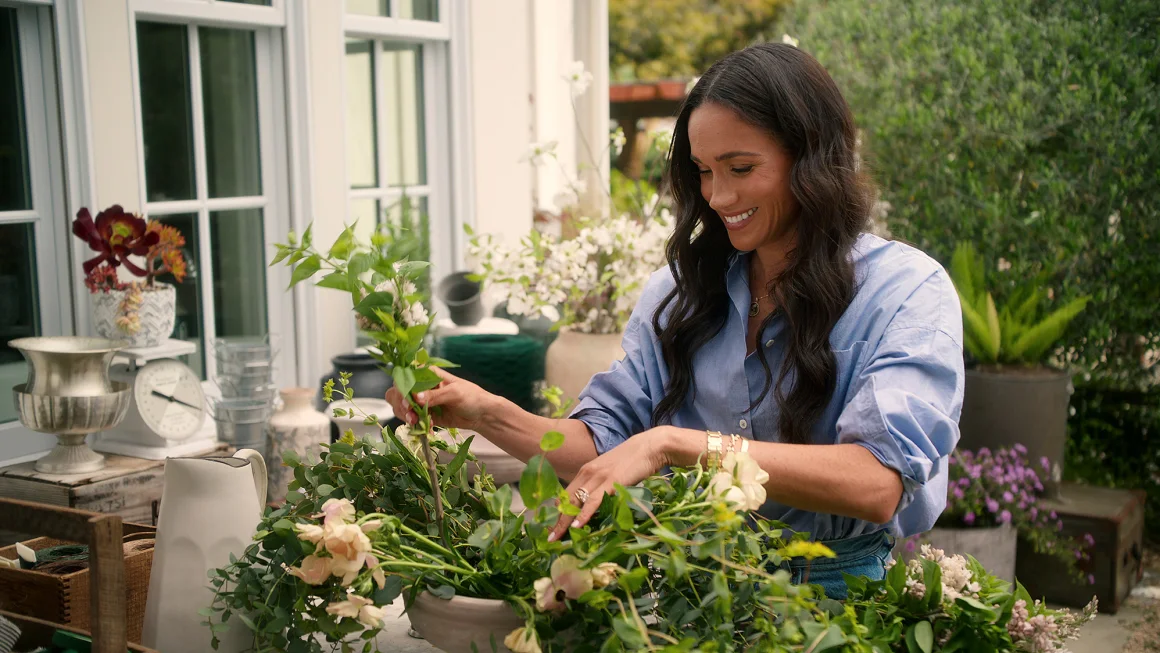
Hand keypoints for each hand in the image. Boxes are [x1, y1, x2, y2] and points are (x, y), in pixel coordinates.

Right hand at [384, 366, 492, 430]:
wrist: (481, 415)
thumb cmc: (472, 397)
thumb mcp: (455, 393)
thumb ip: (435, 396)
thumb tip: (416, 398)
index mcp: (428, 374)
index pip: (406, 376)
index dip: (402, 388)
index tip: (408, 402)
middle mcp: (421, 386)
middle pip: (398, 392)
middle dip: (401, 404)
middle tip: (410, 416)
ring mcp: (421, 401)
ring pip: (401, 406)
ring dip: (405, 416)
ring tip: (416, 424)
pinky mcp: (424, 415)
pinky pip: (412, 419)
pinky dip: (415, 426)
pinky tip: (427, 430)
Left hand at [547, 427, 670, 541]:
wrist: (649, 446)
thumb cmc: (632, 461)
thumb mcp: (610, 472)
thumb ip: (600, 485)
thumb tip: (596, 504)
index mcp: (586, 471)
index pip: (566, 494)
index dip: (558, 512)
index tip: (552, 526)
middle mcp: (587, 473)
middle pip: (566, 500)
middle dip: (557, 520)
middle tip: (549, 538)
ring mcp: (598, 477)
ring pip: (576, 502)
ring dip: (564, 522)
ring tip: (556, 538)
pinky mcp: (611, 482)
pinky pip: (593, 501)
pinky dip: (584, 514)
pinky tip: (576, 525)